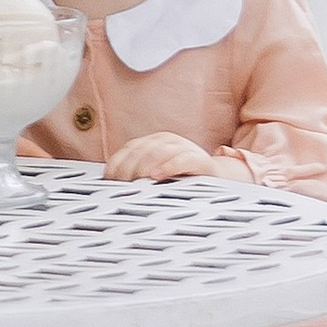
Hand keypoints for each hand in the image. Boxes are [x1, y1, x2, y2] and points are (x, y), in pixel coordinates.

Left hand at [105, 133, 219, 183]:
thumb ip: (138, 173)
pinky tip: (157, 176)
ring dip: (143, 168)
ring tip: (135, 183)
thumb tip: (114, 184)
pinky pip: (182, 160)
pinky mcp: (199, 159)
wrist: (216, 178)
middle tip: (121, 186)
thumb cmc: (182, 177)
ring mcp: (184, 147)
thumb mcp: (157, 172)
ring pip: (158, 153)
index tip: (109, 180)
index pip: (130, 148)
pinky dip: (168, 167)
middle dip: (128, 170)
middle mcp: (168, 140)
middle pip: (141, 151)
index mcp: (155, 141)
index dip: (117, 164)